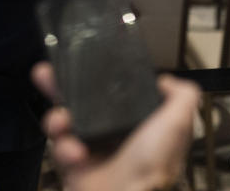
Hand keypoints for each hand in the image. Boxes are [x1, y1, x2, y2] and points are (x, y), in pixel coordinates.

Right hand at [32, 62, 199, 190]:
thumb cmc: (152, 167)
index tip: (85, 62)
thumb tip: (167, 80)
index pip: (113, 94)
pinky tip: (75, 152)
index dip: (98, 77)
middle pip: (80, 101)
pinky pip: (57, 146)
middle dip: (61, 85)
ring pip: (62, 120)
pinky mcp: (71, 164)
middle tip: (47, 73)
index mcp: (135, 123)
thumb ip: (182, 97)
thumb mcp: (176, 125)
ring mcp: (89, 148)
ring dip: (57, 117)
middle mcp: (111, 134)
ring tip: (62, 121)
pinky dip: (63, 147)